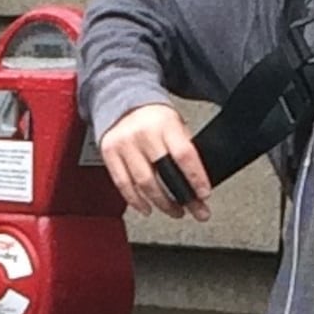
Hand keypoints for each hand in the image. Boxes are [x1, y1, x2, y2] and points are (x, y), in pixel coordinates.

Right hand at [95, 100, 213, 218]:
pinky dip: (136, 201)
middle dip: (180, 197)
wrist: (123, 103)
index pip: (184, 155)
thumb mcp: (177, 125)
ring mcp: (124, 144)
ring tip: (174, 211)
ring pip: (143, 184)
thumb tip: (199, 184)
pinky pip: (123, 185)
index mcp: (165, 124)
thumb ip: (186, 150)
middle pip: (163, 174)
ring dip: (161, 203)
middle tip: (193, 210)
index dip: (195, 178)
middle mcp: (143, 134)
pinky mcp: (109, 154)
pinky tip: (147, 208)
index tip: (204, 194)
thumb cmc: (154, 118)